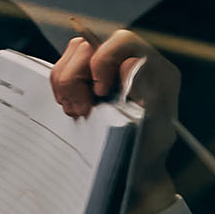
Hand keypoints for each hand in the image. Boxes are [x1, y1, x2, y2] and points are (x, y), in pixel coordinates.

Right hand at [53, 26, 180, 213]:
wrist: (135, 172)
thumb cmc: (146, 153)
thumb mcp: (152, 128)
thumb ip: (145, 94)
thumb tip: (130, 62)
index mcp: (155, 71)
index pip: (122, 41)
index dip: (102, 61)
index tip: (99, 92)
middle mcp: (131, 64)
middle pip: (88, 46)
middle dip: (74, 78)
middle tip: (79, 110)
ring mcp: (107, 71)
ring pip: (71, 56)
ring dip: (64, 83)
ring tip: (74, 111)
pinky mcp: (88, 80)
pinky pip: (63, 71)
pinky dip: (60, 88)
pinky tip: (70, 108)